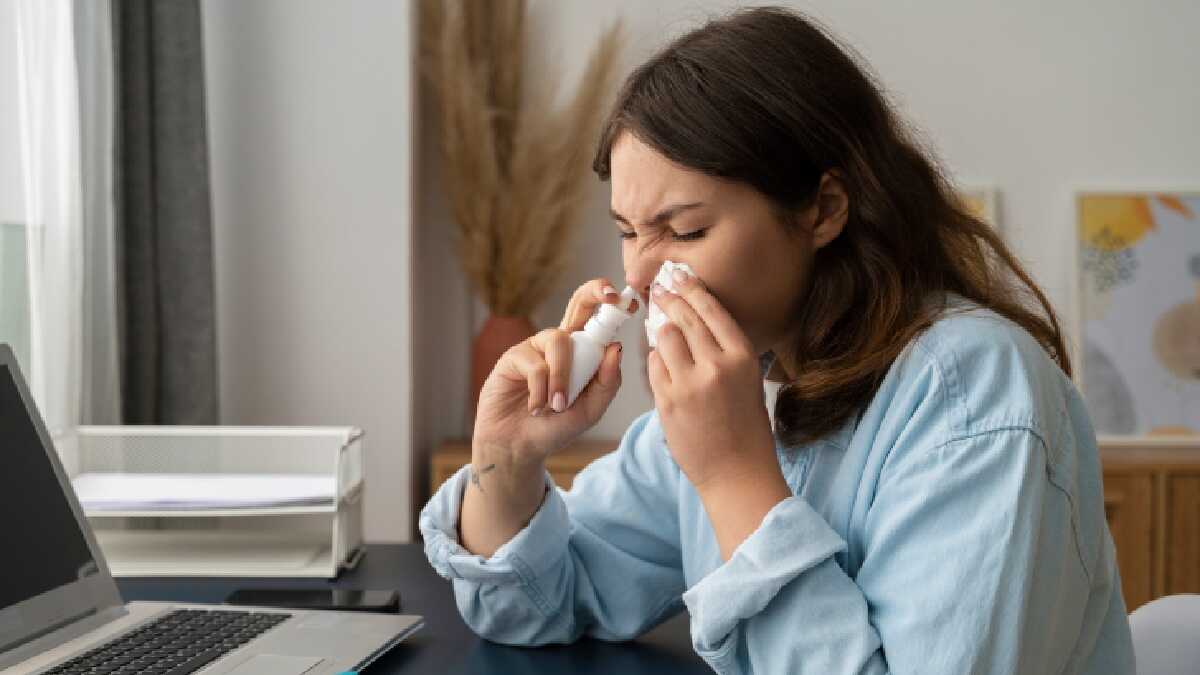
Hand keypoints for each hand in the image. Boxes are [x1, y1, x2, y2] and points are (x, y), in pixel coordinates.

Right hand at [472, 278, 636, 465]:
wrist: (520, 448)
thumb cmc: (554, 427)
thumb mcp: (590, 410)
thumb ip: (606, 383)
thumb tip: (616, 348)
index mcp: (582, 353)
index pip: (599, 320)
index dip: (612, 304)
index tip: (629, 300)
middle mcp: (560, 343)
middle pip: (578, 302)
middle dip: (594, 292)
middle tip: (609, 295)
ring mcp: (536, 347)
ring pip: (559, 342)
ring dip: (562, 378)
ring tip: (557, 406)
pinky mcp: (513, 357)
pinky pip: (536, 365)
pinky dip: (541, 391)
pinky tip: (536, 407)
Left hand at [647, 272, 779, 493]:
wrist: (736, 472)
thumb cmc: (746, 428)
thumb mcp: (748, 381)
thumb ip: (724, 351)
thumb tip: (694, 321)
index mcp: (742, 357)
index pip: (711, 310)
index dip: (691, 289)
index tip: (679, 277)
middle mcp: (716, 366)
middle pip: (684, 318)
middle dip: (668, 300)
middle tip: (659, 289)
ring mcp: (689, 383)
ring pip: (664, 338)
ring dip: (660, 330)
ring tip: (659, 325)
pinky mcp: (667, 401)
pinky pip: (653, 366)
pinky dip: (654, 360)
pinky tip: (659, 359)